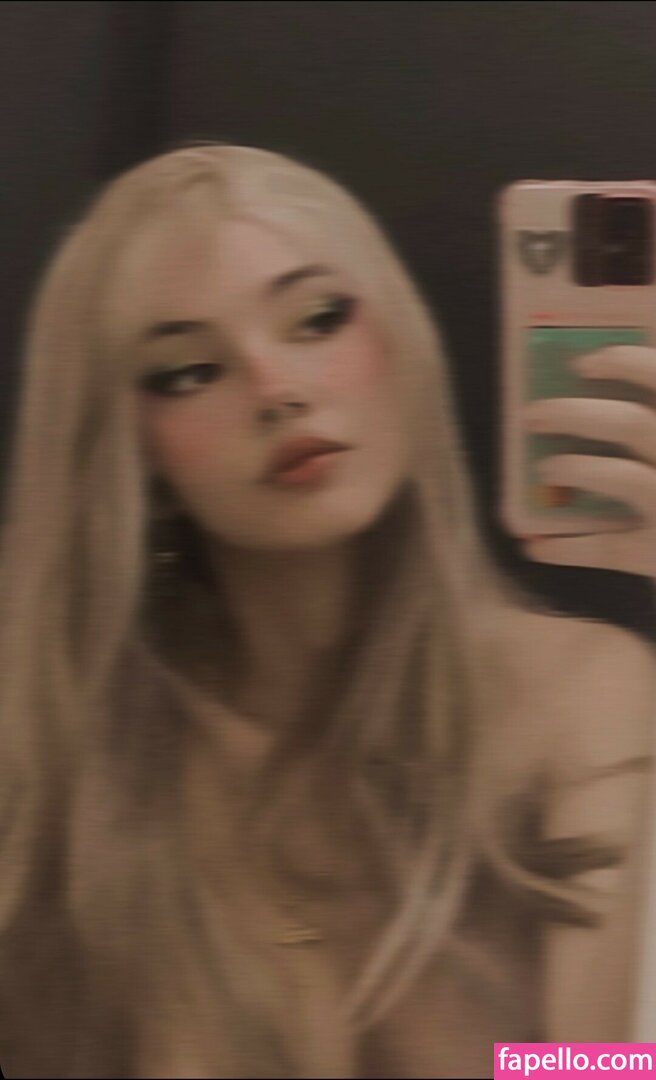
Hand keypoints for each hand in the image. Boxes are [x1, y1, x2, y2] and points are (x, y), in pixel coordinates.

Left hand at [521, 345, 655, 578]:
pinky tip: (534, 544)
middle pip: (633, 424)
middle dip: (576, 415)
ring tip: (545, 468)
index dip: (626, 362)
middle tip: (534, 415)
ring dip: (577, 470)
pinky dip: (565, 547)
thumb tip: (575, 393)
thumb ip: (640, 423)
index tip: (582, 361)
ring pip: (625, 478)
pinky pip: (607, 548)